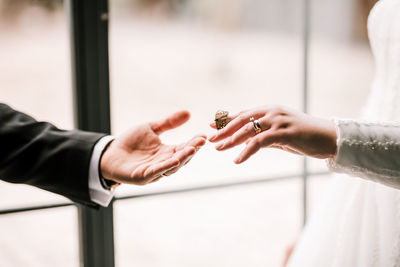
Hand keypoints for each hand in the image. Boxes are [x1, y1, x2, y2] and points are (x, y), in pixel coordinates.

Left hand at [100, 110, 205, 184]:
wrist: (109, 153)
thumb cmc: (130, 142)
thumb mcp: (152, 128)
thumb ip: (169, 122)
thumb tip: (188, 113)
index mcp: (167, 153)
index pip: (184, 148)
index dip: (194, 143)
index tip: (203, 135)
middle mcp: (163, 164)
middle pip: (181, 159)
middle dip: (191, 151)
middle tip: (200, 142)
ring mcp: (153, 172)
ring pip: (171, 167)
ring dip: (181, 159)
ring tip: (190, 150)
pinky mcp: (141, 177)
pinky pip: (155, 173)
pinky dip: (164, 167)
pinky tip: (172, 160)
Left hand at [209, 106, 336, 163]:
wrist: (328, 138)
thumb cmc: (304, 136)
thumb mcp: (280, 135)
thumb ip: (263, 136)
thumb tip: (246, 143)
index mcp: (269, 110)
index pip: (243, 114)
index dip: (226, 120)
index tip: (211, 126)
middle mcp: (271, 112)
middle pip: (241, 120)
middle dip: (224, 130)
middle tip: (210, 139)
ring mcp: (278, 121)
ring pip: (248, 130)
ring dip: (231, 141)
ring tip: (219, 149)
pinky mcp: (284, 132)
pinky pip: (260, 142)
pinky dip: (247, 151)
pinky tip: (238, 160)